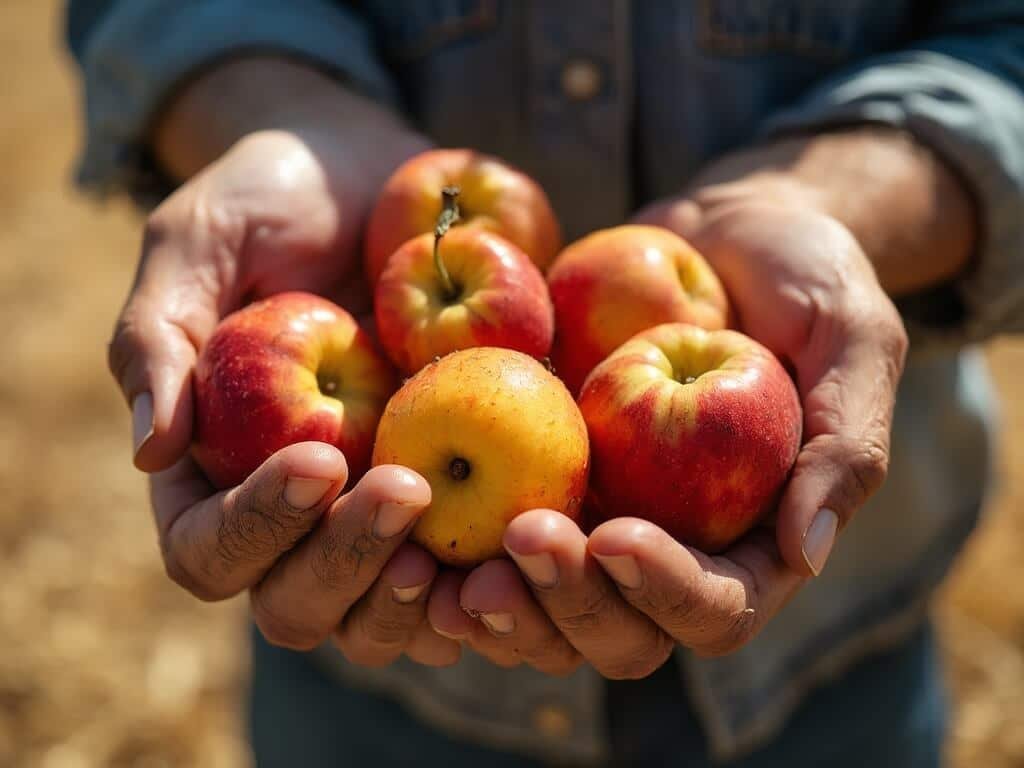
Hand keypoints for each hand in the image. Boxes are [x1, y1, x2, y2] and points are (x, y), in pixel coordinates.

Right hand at [107, 58, 445, 664]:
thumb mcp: (203, 241)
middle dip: (348, 563)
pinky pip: (463, 580)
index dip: (256, 527)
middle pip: (296, 604)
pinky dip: (488, 586)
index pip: (208, 549)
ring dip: (418, 603)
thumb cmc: (273, 201)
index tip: (318, 457)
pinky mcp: (452, 501)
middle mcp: (292, 515)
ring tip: (467, 549)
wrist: (374, 180)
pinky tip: (528, 543)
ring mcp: (372, 515)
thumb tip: (149, 451)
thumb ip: (159, 337)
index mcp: (214, 473)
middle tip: (410, 491)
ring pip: (379, 618)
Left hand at [433, 184, 907, 672]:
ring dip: (504, 603)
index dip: (665, 590)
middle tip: (520, 542)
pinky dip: (456, 555)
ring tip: (453, 568)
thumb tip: (804, 552)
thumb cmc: (803, 277)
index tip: (613, 535)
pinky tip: (414, 532)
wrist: (723, 233)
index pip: (716, 608)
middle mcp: (675, 549)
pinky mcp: (543, 480)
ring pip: (548, 610)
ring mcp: (603, 519)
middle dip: (569, 602)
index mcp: (755, 542)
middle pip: (622, 631)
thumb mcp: (852, 338)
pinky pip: (496, 545)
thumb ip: (844, 444)